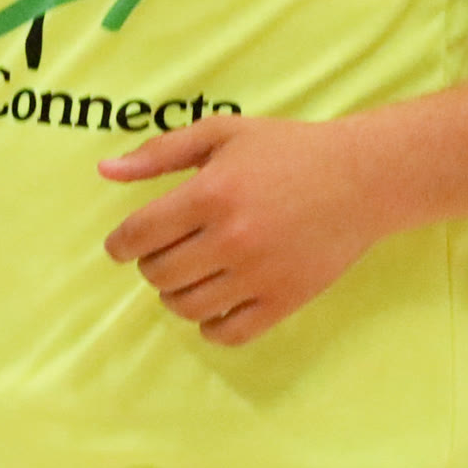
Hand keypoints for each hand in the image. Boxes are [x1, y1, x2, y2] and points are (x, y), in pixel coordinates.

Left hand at [99, 114, 384, 344]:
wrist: (362, 178)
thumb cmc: (286, 150)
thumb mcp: (221, 134)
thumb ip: (159, 152)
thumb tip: (105, 171)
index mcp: (210, 193)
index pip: (139, 235)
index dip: (120, 245)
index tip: (121, 246)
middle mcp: (232, 238)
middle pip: (159, 274)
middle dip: (150, 265)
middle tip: (163, 252)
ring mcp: (260, 274)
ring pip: (187, 308)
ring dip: (175, 295)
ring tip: (187, 274)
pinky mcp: (285, 301)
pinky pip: (227, 333)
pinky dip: (209, 326)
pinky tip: (215, 300)